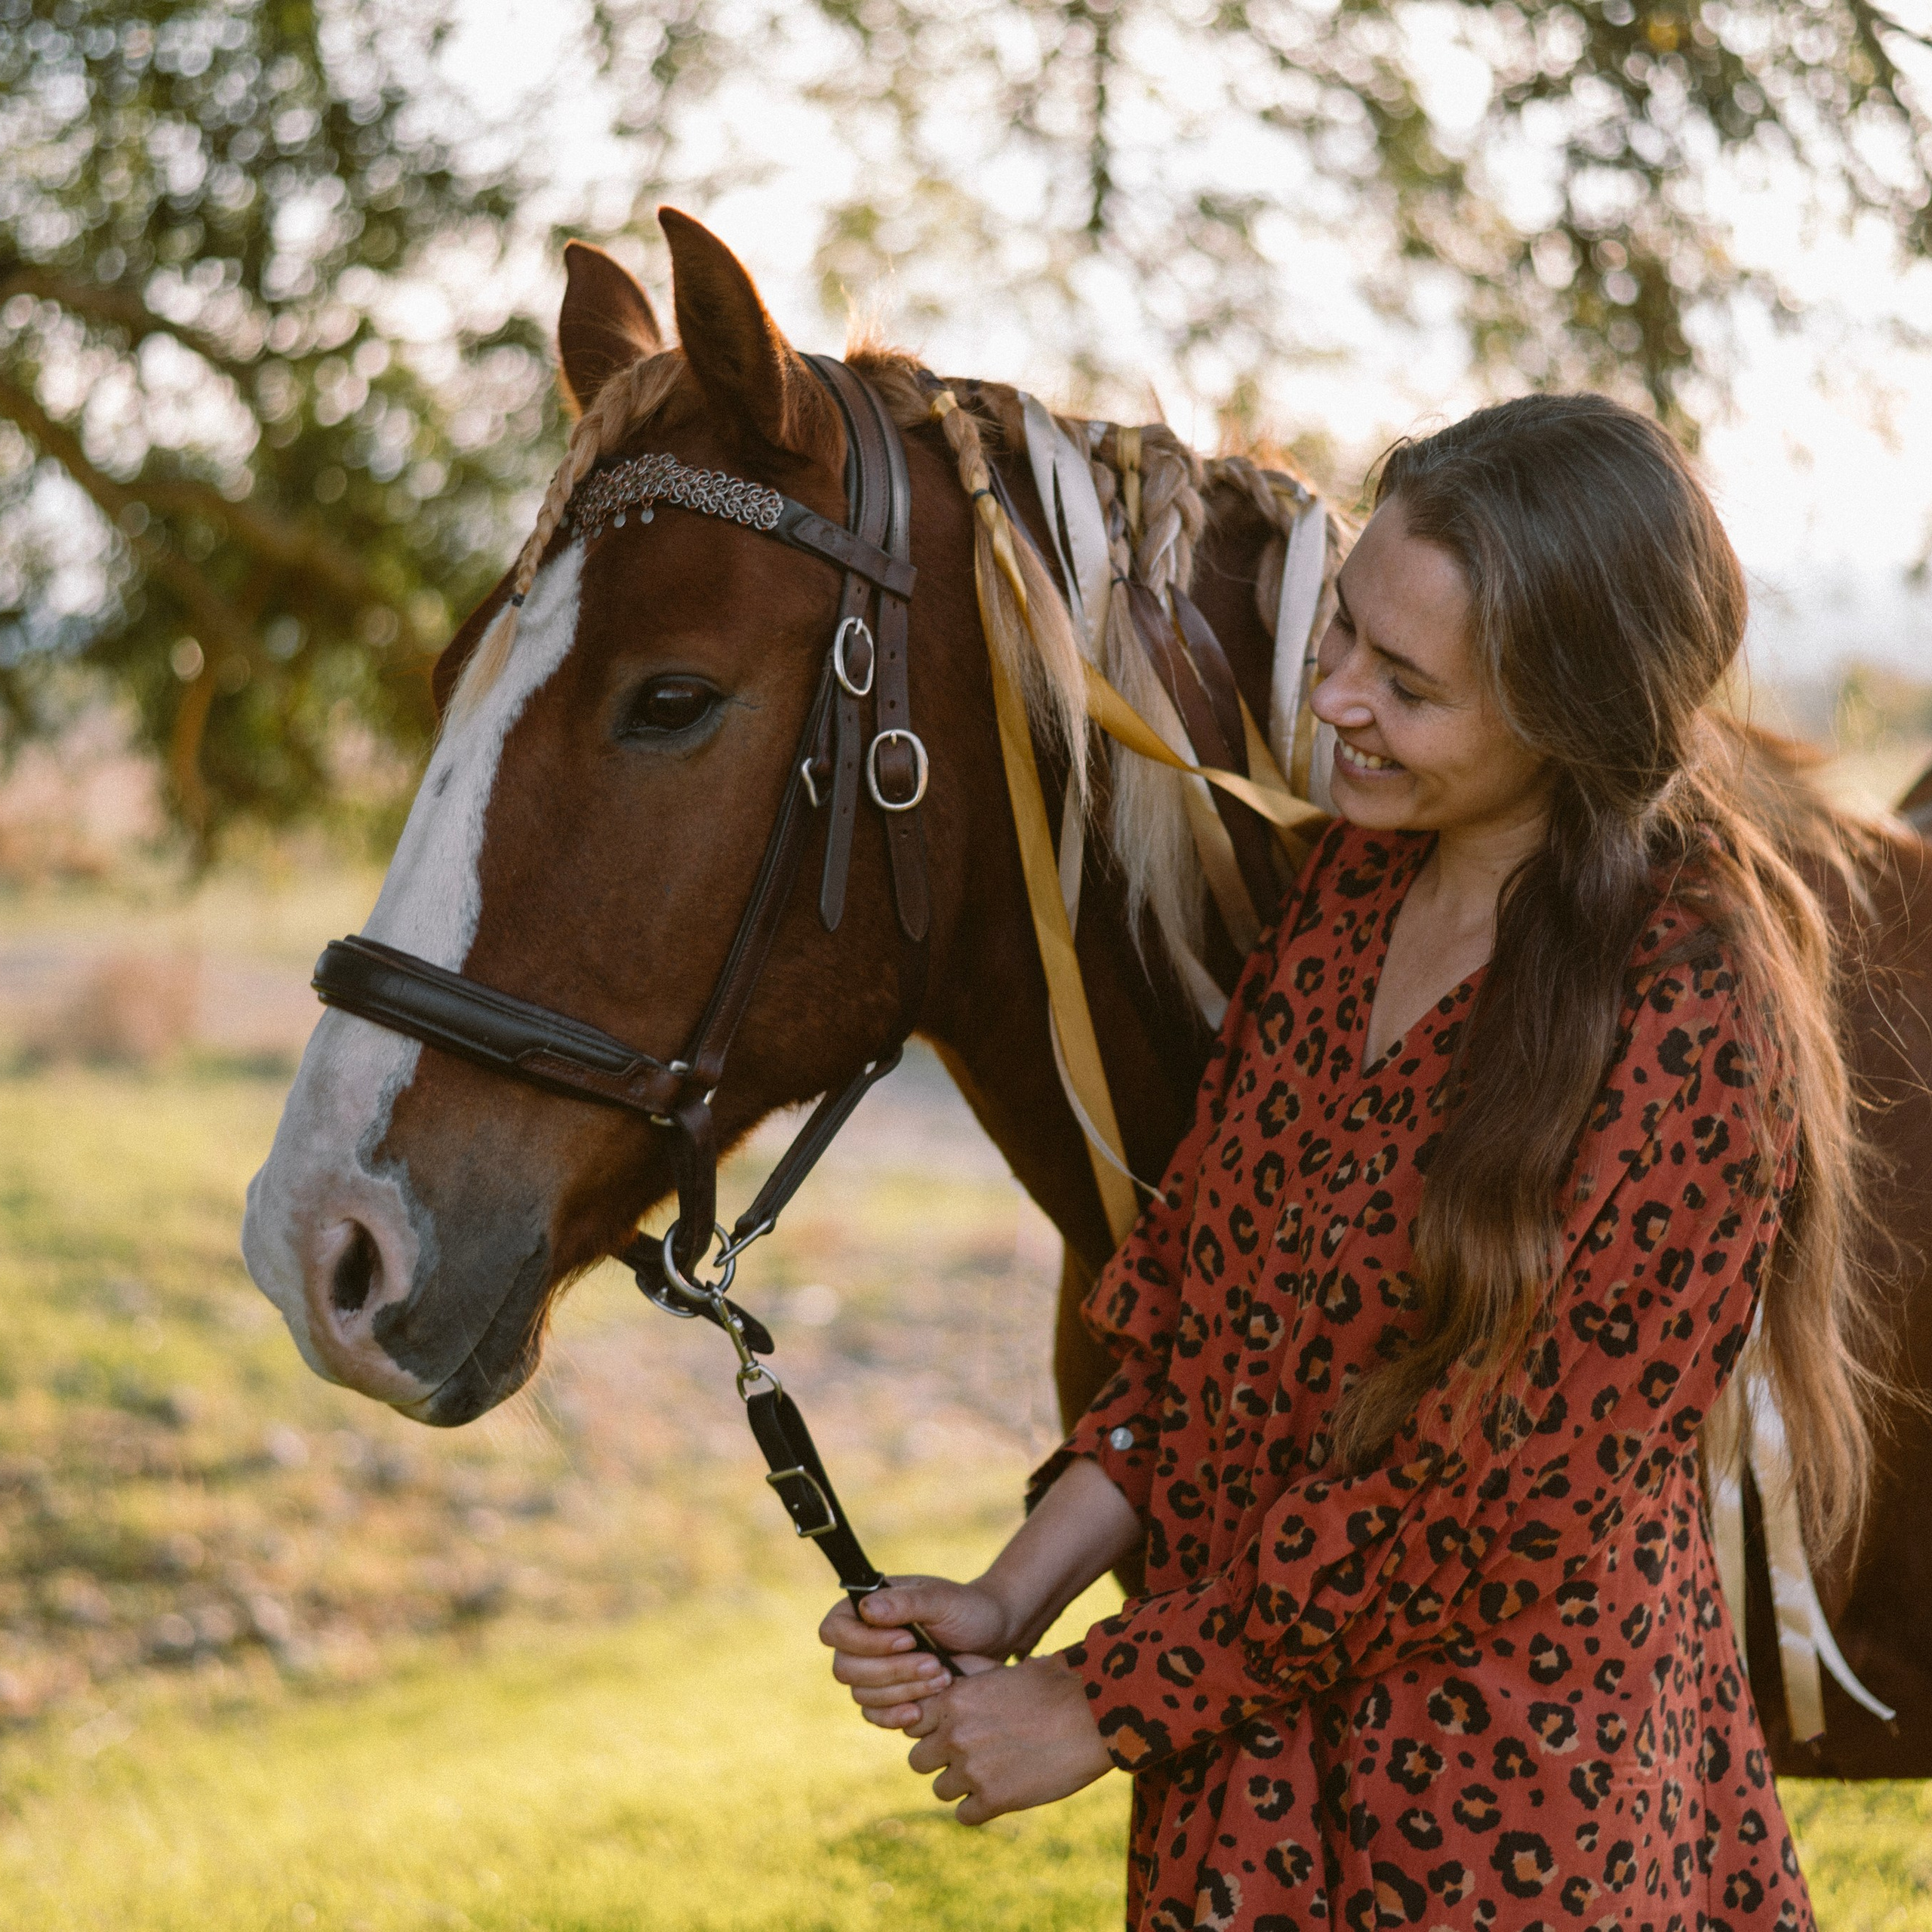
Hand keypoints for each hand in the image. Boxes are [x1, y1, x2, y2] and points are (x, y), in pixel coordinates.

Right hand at [819, 1577, 1011, 1730]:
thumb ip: (905, 1603)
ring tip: (942, 1678)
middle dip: (892, 1671)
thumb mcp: (941, 1600)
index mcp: (865, 1608)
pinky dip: (895, 1715)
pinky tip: (920, 1712)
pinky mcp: (888, 1697)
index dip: (865, 1641)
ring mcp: (872, 1672)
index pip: (835, 1630)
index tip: (908, 1640)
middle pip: (845, 1668)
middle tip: (934, 1664)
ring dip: (901, 1691)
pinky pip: (874, 1715)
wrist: (993, 1638)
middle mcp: (862, 1641)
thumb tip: (865, 1609)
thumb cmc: (967, 1610)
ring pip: (861, 1695)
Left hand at [906, 1652, 1111, 1824]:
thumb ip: (966, 1678)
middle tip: (968, 1755)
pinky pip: (965, 1815)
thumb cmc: (1051, 1685)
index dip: (929, 1728)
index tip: (947, 1730)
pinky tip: (1000, 1793)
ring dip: (961, 1785)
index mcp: (953, 1700)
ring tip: (991, 1772)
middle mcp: (954, 1735)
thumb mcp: (1001, 1671)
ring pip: (941, 1789)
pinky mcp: (994, 1799)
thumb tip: (944, 1674)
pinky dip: (979, 1808)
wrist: (1090, 1714)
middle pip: (918, 1760)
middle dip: (940, 1759)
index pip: (912, 1723)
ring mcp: (972, 1770)